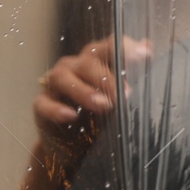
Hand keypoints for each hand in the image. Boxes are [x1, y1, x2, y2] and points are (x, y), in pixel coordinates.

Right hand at [33, 36, 150, 147]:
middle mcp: (74, 66)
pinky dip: (56, 109)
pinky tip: (70, 116)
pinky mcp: (41, 105)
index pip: (109, 46)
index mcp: (96, 59)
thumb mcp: (120, 94)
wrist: (75, 142)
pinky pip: (44, 103)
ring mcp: (55, 84)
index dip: (126, 48)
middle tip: (125, 94)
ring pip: (63, 78)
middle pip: (88, 63)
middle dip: (107, 78)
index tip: (145, 56)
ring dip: (84, 91)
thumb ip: (132, 71)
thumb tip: (149, 47)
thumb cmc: (101, 111)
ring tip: (103, 105)